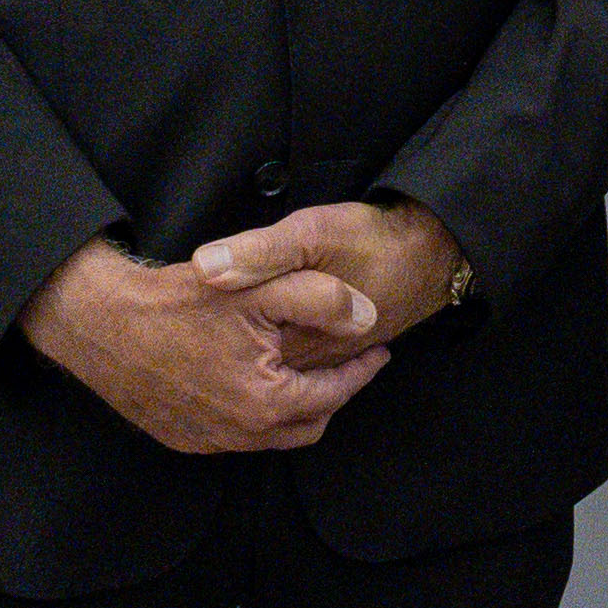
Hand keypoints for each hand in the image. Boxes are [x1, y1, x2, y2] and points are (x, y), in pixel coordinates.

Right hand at [19, 238, 389, 453]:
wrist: (102, 322)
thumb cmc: (179, 302)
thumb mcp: (264, 286)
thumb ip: (326, 300)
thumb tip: (367, 318)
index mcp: (266, 403)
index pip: (335, 395)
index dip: (361, 370)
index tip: (377, 348)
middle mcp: (238, 435)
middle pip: (309, 425)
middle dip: (333, 394)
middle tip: (346, 361)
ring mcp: (206, 441)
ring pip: (272, 434)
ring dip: (295, 405)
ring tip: (305, 367)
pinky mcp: (180, 438)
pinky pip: (235, 435)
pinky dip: (257, 413)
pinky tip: (256, 378)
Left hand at [195, 200, 470, 370]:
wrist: (434, 252)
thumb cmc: (373, 242)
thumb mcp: (311, 233)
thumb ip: (258, 252)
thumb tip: (205, 268)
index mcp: (292, 342)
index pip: (229, 356)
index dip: (195, 340)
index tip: (172, 315)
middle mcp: (307, 362)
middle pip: (249, 372)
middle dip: (217, 355)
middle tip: (187, 334)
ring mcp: (324, 360)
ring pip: (273, 373)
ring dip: (245, 358)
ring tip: (213, 335)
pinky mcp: (339, 350)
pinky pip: (297, 364)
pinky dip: (273, 354)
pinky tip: (260, 334)